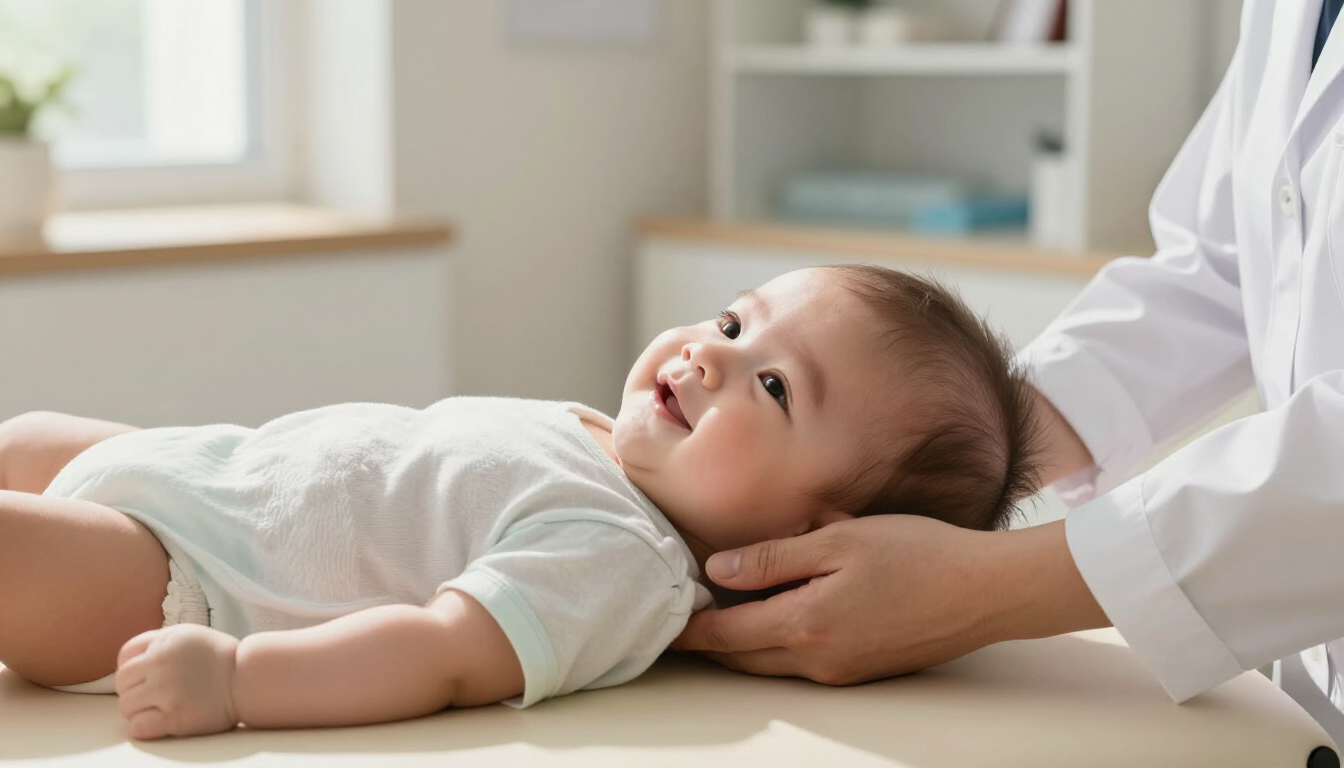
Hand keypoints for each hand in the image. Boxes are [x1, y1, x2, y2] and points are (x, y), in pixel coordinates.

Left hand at [115, 624, 240, 739]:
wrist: (249, 679)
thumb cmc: (221, 659)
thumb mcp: (190, 635)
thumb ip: (160, 642)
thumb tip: (132, 660)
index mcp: (165, 641)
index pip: (125, 655)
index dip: (132, 669)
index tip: (146, 677)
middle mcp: (162, 662)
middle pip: (122, 682)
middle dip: (135, 690)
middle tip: (155, 695)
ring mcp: (167, 690)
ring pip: (126, 705)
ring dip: (138, 710)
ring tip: (159, 708)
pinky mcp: (174, 716)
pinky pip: (137, 727)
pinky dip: (143, 727)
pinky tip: (159, 722)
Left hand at [674, 516, 1104, 684]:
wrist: (985, 591)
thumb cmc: (917, 555)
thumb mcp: (838, 541)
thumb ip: (773, 558)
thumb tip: (718, 570)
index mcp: (805, 625)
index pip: (725, 634)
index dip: (689, 628)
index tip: (659, 619)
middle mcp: (817, 660)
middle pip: (741, 656)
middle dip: (707, 640)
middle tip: (676, 618)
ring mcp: (841, 671)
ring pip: (769, 662)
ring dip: (739, 642)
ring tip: (715, 614)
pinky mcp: (861, 669)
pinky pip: (800, 661)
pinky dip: (773, 643)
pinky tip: (772, 614)